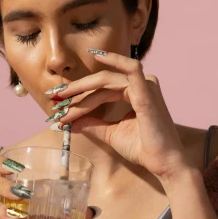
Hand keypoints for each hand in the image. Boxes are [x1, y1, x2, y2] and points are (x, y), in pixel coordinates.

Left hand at [52, 51, 190, 180]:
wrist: (163, 163)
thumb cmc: (143, 148)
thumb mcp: (110, 133)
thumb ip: (92, 124)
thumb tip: (67, 121)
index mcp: (135, 93)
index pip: (101, 90)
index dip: (79, 97)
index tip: (58, 105)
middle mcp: (141, 86)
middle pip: (101, 83)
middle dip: (76, 91)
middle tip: (55, 98)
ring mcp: (145, 87)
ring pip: (106, 81)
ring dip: (83, 89)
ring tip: (63, 97)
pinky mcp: (147, 92)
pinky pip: (130, 69)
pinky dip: (114, 60)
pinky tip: (97, 55)